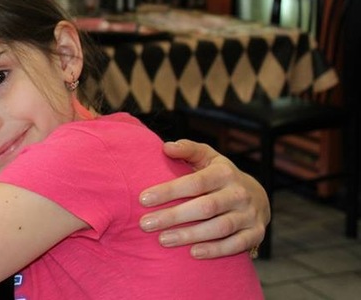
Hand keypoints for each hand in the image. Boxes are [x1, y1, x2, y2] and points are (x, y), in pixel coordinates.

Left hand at [139, 139, 269, 258]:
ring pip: (219, 228)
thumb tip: (166, 147)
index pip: (194, 182)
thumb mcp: (207, 157)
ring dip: (190, 235)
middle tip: (145, 224)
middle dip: (173, 216)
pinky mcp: (256, 233)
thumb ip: (187, 149)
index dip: (168, 191)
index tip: (143, 199)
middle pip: (205, 207)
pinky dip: (215, 250)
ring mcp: (249, 214)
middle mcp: (239, 193)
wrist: (257, 196)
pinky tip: (193, 253)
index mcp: (224, 172)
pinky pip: (236, 244)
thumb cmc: (220, 175)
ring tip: (163, 240)